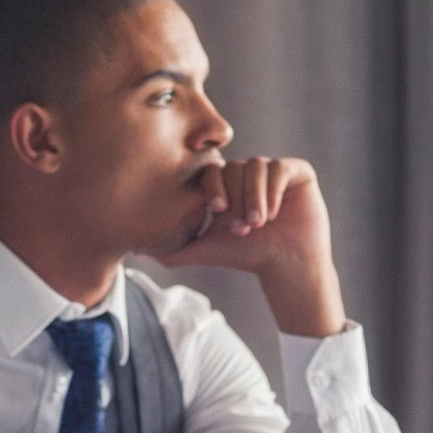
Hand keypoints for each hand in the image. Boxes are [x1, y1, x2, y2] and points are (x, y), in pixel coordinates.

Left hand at [163, 156, 348, 337]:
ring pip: (256, 166)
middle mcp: (247, 173)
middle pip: (234, 167)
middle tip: (240, 227)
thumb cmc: (246, 257)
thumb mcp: (204, 251)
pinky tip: (273, 213)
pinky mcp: (296, 172)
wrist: (286, 266)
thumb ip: (172, 249)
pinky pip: (280, 168)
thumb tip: (136, 251)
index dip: (212, 188)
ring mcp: (273, 171)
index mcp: (226, 184)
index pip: (211, 170)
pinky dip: (273, 190)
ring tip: (256, 223)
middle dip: (236, 197)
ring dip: (254, 197)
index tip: (217, 212)